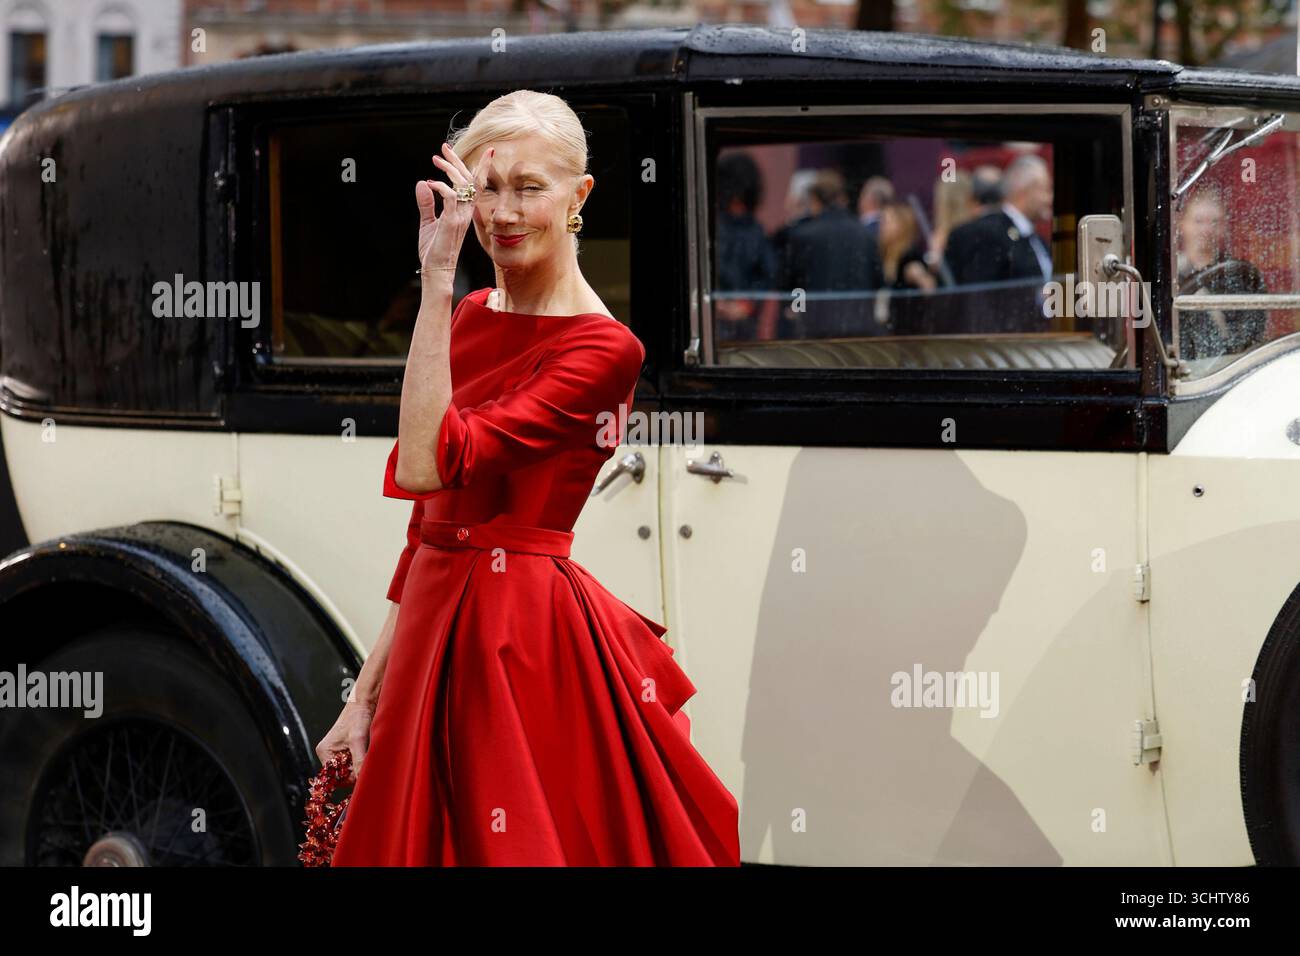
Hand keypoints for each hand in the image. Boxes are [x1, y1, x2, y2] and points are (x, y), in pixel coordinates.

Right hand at [315, 698, 374, 783]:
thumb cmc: (358, 717)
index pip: (333, 776)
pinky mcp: (347, 749)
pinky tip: (368, 755)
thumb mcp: (358, 740)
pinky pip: (353, 762)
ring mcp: (338, 751)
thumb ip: (358, 760)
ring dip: (358, 767)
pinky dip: (361, 761)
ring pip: (348, 769)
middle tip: (367, 768)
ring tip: (368, 758)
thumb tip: (361, 778)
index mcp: (324, 751)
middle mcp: (328, 753)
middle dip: (354, 773)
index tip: (361, 777)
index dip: (348, 779)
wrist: (365, 702)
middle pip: (341, 774)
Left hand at [415, 142, 494, 272]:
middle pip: (469, 179)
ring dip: (450, 169)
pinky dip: (441, 187)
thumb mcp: (428, 222)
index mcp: (463, 211)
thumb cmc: (434, 250)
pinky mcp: (451, 222)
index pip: (473, 185)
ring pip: (464, 185)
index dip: (473, 166)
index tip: (457, 152)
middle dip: (458, 161)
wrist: (436, 269)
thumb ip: (426, 203)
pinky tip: (430, 184)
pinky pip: (451, 197)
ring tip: (436, 160)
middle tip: (443, 147)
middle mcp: (466, 212)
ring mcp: (461, 217)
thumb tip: (422, 183)